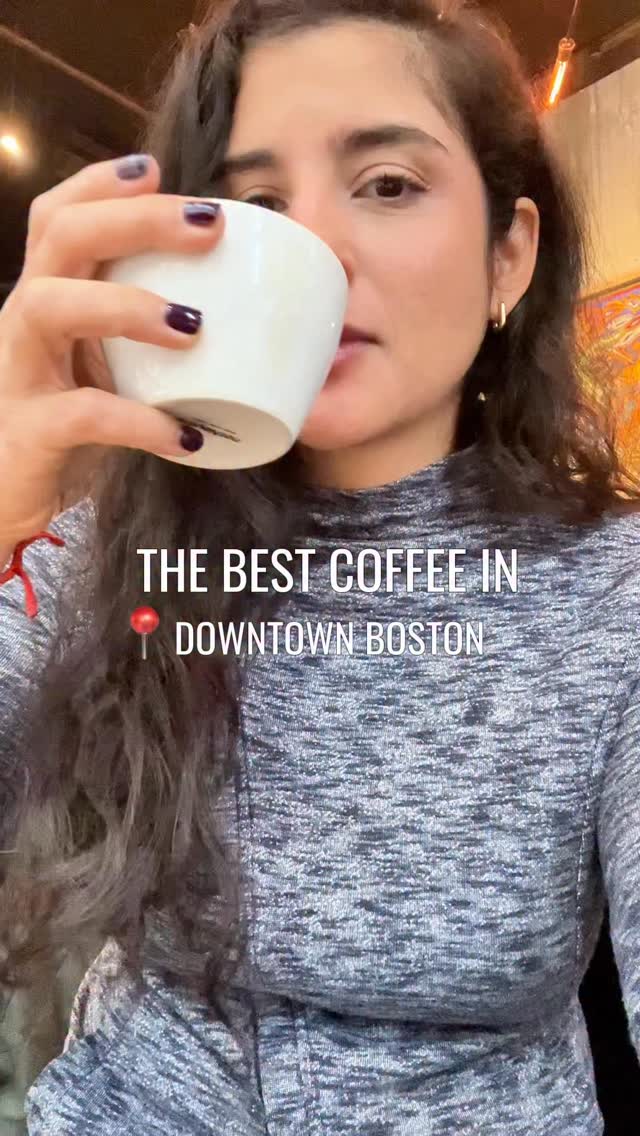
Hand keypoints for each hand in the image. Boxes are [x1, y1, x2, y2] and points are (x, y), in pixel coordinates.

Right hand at [0, 153, 224, 549]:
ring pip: (49, 306)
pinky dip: (140, 422)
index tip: (159, 169)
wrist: (12, 502)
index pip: (58, 216)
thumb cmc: (70, 431)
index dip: (100, 183)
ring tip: (192, 326)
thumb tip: (238, 316)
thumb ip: (147, 339)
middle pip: (61, 237)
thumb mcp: (108, 371)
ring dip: (125, 304)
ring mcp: (19, 374)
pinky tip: (187, 437)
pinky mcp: (28, 431)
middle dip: (134, 218)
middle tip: (208, 224)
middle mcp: (25, 323)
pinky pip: (81, 414)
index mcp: (48, 299)